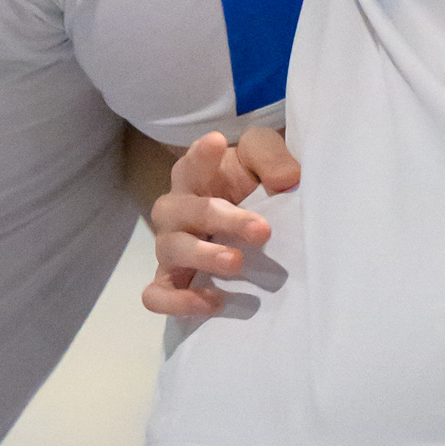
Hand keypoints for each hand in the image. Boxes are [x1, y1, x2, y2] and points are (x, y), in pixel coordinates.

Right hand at [142, 121, 297, 319]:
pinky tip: (215, 301)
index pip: (191, 162)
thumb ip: (271, 158)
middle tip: (261, 231)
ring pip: (170, 250)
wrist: (255, 223)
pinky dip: (179, 302)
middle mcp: (176, 211)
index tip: (216, 144)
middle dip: (221, 219)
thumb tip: (287, 179)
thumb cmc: (252, 183)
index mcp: (194, 177)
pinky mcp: (172, 282)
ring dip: (202, 257)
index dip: (200, 155)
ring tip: (237, 263)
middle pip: (181, 210)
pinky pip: (157, 295)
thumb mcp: (264, 157)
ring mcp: (171, 247)